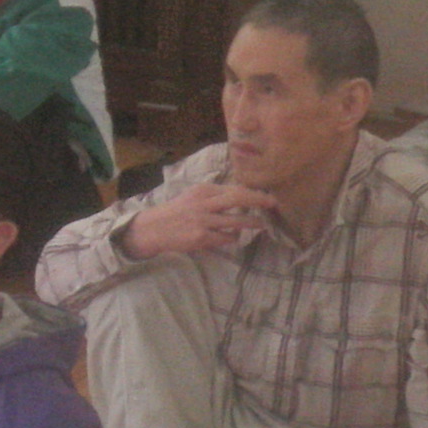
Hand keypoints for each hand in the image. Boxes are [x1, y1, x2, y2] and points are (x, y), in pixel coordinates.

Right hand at [127, 179, 280, 259]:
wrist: (154, 229)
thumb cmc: (177, 211)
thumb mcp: (193, 196)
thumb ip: (213, 195)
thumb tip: (240, 195)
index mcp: (202, 190)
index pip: (233, 189)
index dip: (252, 193)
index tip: (266, 196)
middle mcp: (203, 203)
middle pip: (238, 199)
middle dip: (258, 201)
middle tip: (273, 204)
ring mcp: (203, 221)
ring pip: (236, 221)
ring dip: (251, 223)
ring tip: (261, 225)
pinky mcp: (201, 238)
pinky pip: (226, 238)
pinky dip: (233, 237)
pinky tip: (233, 236)